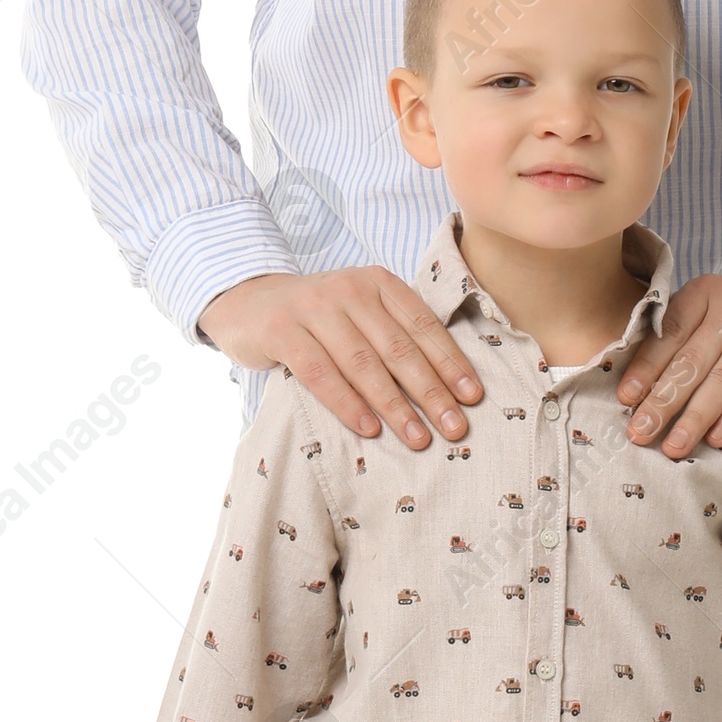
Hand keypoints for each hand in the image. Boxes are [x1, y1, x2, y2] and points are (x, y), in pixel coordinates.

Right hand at [197, 266, 485, 449]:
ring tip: (418, 438)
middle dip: (431, 392)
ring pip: (363, 363)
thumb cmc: (318, 317)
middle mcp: (350, 290)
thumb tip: (447, 385)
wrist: (249, 301)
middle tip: (455, 428)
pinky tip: (368, 428)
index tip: (473, 397)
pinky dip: (347, 403)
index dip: (450, 363)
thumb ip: (394, 334)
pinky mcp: (282, 331)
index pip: (423, 326)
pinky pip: (320, 373)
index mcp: (379, 283)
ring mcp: (314, 308)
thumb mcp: (360, 312)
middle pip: (399, 348)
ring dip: (395, 405)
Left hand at [616, 273, 721, 456]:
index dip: (645, 367)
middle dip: (662, 401)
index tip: (625, 400)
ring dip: (694, 417)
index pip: (668, 332)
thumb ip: (683, 341)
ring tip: (674, 446)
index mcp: (704, 293)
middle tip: (640, 433)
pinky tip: (717, 437)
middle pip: (692, 359)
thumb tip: (638, 393)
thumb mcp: (715, 316)